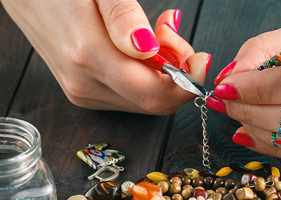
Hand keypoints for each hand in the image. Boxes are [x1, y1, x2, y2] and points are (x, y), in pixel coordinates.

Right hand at [1, 0, 210, 113]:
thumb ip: (122, 16)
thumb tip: (148, 50)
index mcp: (89, 56)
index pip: (155, 95)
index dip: (188, 82)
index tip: (201, 58)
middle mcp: (83, 84)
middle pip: (154, 103)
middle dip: (176, 74)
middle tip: (171, 32)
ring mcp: (80, 92)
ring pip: (142, 101)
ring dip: (160, 72)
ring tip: (154, 31)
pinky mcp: (79, 91)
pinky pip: (126, 94)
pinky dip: (143, 75)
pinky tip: (137, 47)